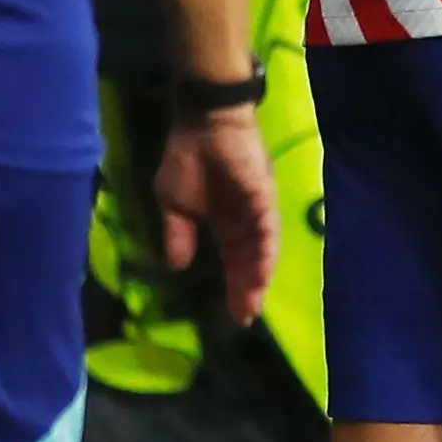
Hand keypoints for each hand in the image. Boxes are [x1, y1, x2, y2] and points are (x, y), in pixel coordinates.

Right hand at [156, 104, 277, 323]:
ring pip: (262, 250)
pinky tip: (260, 273)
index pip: (233, 262)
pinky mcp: (263, 197)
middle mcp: (246, 221)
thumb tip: (176, 266)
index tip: (232, 315)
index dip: (234, 288)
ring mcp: (257, 209)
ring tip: (251, 304)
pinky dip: (265, 252)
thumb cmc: (188, 158)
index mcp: (225, 224)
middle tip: (244, 317)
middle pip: (250, 262)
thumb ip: (179, 235)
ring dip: (257, 277)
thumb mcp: (174, 204)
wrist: (202, 123)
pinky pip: (267, 229)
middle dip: (247, 290)